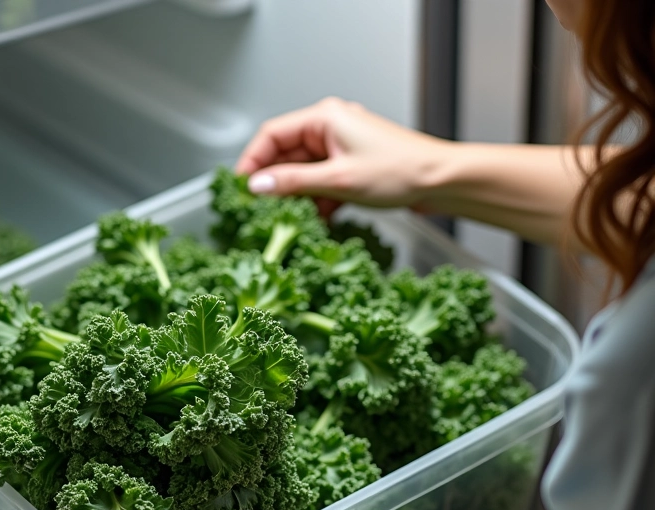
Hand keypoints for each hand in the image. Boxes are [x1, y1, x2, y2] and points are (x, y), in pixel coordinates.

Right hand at [236, 97, 452, 215]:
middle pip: (286, 156)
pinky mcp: (350, 169)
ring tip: (292, 219)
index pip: (272, 135)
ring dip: (298, 197)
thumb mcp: (338, 180)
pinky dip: (317, 202)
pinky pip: (321, 184)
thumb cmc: (401, 170)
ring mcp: (341, 149)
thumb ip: (294, 184)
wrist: (440, 182)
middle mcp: (331, 129)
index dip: (252, 162)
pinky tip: (317, 219)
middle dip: (276, 184)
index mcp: (324, 118)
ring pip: (304, 174)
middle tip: (260, 209)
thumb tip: (258, 185)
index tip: (240, 187)